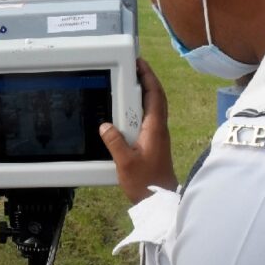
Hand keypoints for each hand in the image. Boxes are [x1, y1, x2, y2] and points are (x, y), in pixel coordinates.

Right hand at [99, 58, 177, 203]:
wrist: (159, 200)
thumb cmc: (146, 183)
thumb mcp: (125, 162)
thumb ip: (114, 142)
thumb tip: (105, 125)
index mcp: (155, 129)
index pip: (155, 96)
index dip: (148, 77)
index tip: (140, 63)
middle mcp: (158, 129)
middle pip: (156, 98)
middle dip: (146, 80)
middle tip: (133, 67)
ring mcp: (157, 136)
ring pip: (153, 107)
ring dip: (143, 93)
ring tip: (129, 83)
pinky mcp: (153, 143)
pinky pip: (147, 118)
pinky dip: (139, 107)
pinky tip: (127, 110)